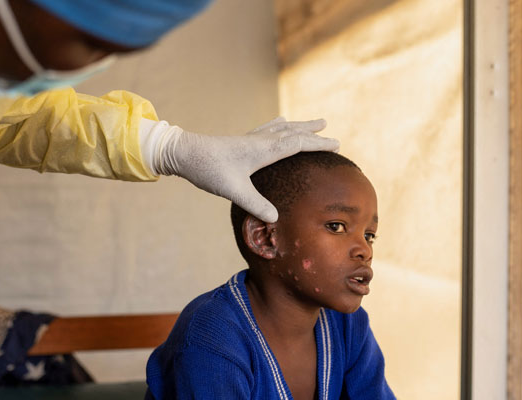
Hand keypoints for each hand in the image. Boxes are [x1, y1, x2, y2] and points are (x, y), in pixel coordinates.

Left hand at [149, 117, 338, 221]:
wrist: (185, 153)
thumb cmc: (209, 170)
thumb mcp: (233, 190)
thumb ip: (256, 204)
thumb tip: (275, 218)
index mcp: (263, 150)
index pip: (298, 143)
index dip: (318, 144)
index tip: (337, 144)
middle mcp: (260, 140)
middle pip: (293, 132)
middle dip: (313, 133)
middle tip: (330, 130)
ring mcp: (251, 138)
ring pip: (282, 128)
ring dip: (300, 126)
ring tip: (315, 123)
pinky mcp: (242, 140)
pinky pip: (268, 129)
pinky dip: (280, 125)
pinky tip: (280, 122)